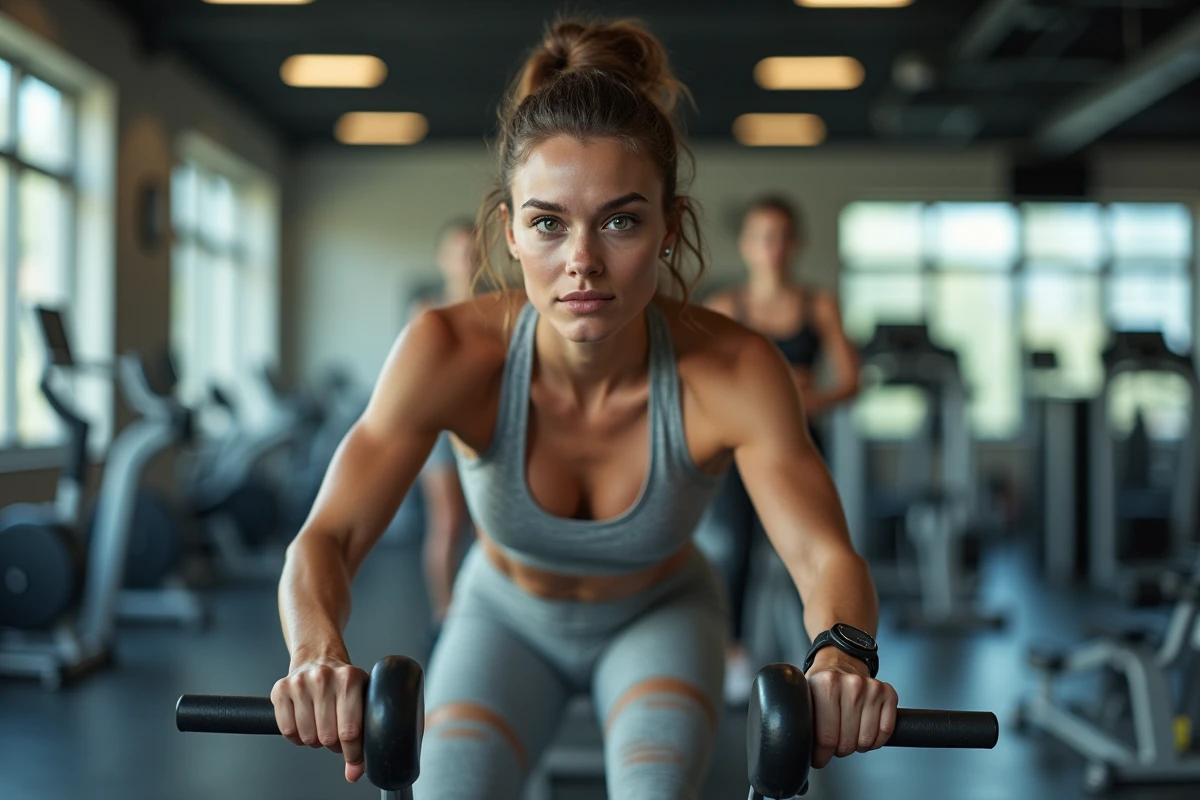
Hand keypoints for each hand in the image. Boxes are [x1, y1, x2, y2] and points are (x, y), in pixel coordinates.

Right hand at [271, 656, 369, 782]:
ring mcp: (300, 682)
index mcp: (350, 678)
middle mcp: (324, 677)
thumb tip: (355, 772)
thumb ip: (362, 736)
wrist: (318, 656)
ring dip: (315, 739)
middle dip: (333, 744)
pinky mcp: (281, 689)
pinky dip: (297, 736)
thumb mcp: (360, 700)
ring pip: (307, 736)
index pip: (350, 731)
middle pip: (328, 737)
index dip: (353, 753)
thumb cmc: (341, 682)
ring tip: (321, 725)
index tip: (354, 759)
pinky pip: (287, 731)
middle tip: (335, 733)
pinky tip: (305, 723)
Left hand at [806, 648, 897, 768]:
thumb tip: (803, 749)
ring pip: (866, 740)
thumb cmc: (822, 684)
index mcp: (826, 684)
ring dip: (857, 746)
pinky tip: (865, 733)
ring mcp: (872, 688)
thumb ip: (804, 719)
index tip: (819, 759)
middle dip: (839, 750)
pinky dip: (876, 740)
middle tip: (834, 744)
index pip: (826, 737)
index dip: (822, 755)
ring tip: (848, 736)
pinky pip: (885, 731)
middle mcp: (851, 684)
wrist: (840, 662)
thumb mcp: (806, 696)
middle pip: (847, 742)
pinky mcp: (888, 693)